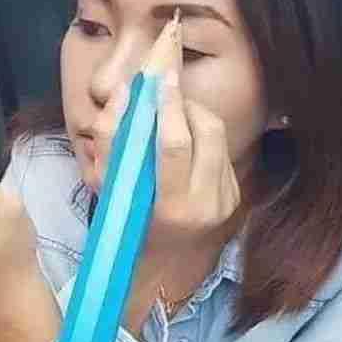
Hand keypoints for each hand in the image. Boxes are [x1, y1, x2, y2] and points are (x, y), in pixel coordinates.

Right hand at [90, 70, 240, 287]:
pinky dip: (202, 134)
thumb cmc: (123, 224)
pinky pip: (222, 149)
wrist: (159, 264)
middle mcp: (206, 205)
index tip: (160, 77)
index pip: (176, 146)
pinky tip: (185, 137)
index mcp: (172, 209)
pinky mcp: (235, 196)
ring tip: (172, 109)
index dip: (169, 106)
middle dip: (185, 102)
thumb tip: (125, 94)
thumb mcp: (105, 189)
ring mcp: (226, 201)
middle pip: (206, 132)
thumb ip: (110, 142)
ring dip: (195, 113)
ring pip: (218, 135)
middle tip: (165, 87)